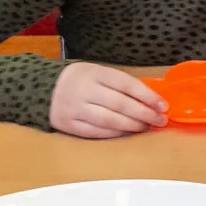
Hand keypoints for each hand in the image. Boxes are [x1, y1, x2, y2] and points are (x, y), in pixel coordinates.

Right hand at [48, 61, 168, 138]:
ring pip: (109, 120)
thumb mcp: (96, 72)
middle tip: (160, 120)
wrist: (42, 88)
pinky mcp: (69, 125)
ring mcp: (75, 108)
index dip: (147, 95)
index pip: (126, 84)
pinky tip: (127, 132)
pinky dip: (115, 133)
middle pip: (120, 104)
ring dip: (132, 126)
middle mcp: (83, 90)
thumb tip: (150, 99)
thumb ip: (119, 84)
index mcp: (93, 72)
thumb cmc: (79, 80)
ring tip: (146, 127)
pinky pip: (97, 132)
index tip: (163, 105)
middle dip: (144, 114)